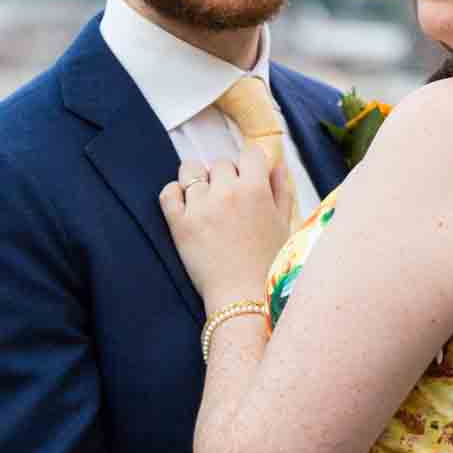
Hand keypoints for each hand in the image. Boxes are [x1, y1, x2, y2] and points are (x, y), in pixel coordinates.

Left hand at [159, 144, 294, 302]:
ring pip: (191, 171)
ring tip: (205, 201)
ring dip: (198, 181)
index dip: (250, 166)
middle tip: (229, 202)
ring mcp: (200, 206)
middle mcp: (227, 192)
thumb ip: (281, 188)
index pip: (250, 153)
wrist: (243, 299)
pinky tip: (185, 205)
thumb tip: (275, 163)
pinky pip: (168, 192)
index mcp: (256, 189)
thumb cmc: (268, 264)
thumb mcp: (284, 223)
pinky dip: (174, 194)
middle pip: (221, 163)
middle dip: (225, 178)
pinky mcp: (179, 223)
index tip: (248, 181)